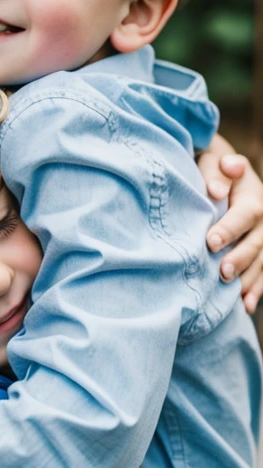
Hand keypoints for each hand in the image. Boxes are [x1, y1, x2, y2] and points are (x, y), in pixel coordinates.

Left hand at [198, 137, 262, 311]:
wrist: (226, 173)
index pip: (245, 214)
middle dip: (240, 259)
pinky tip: (246, 306)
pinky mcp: (262, 252)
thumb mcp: (213, 160)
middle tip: (222, 273)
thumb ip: (216, 171)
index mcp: (253, 196)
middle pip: (256, 242)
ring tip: (234, 296)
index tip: (210, 243)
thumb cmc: (214, 169)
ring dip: (249, 280)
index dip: (229, 229)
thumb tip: (215, 190)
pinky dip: (256, 290)